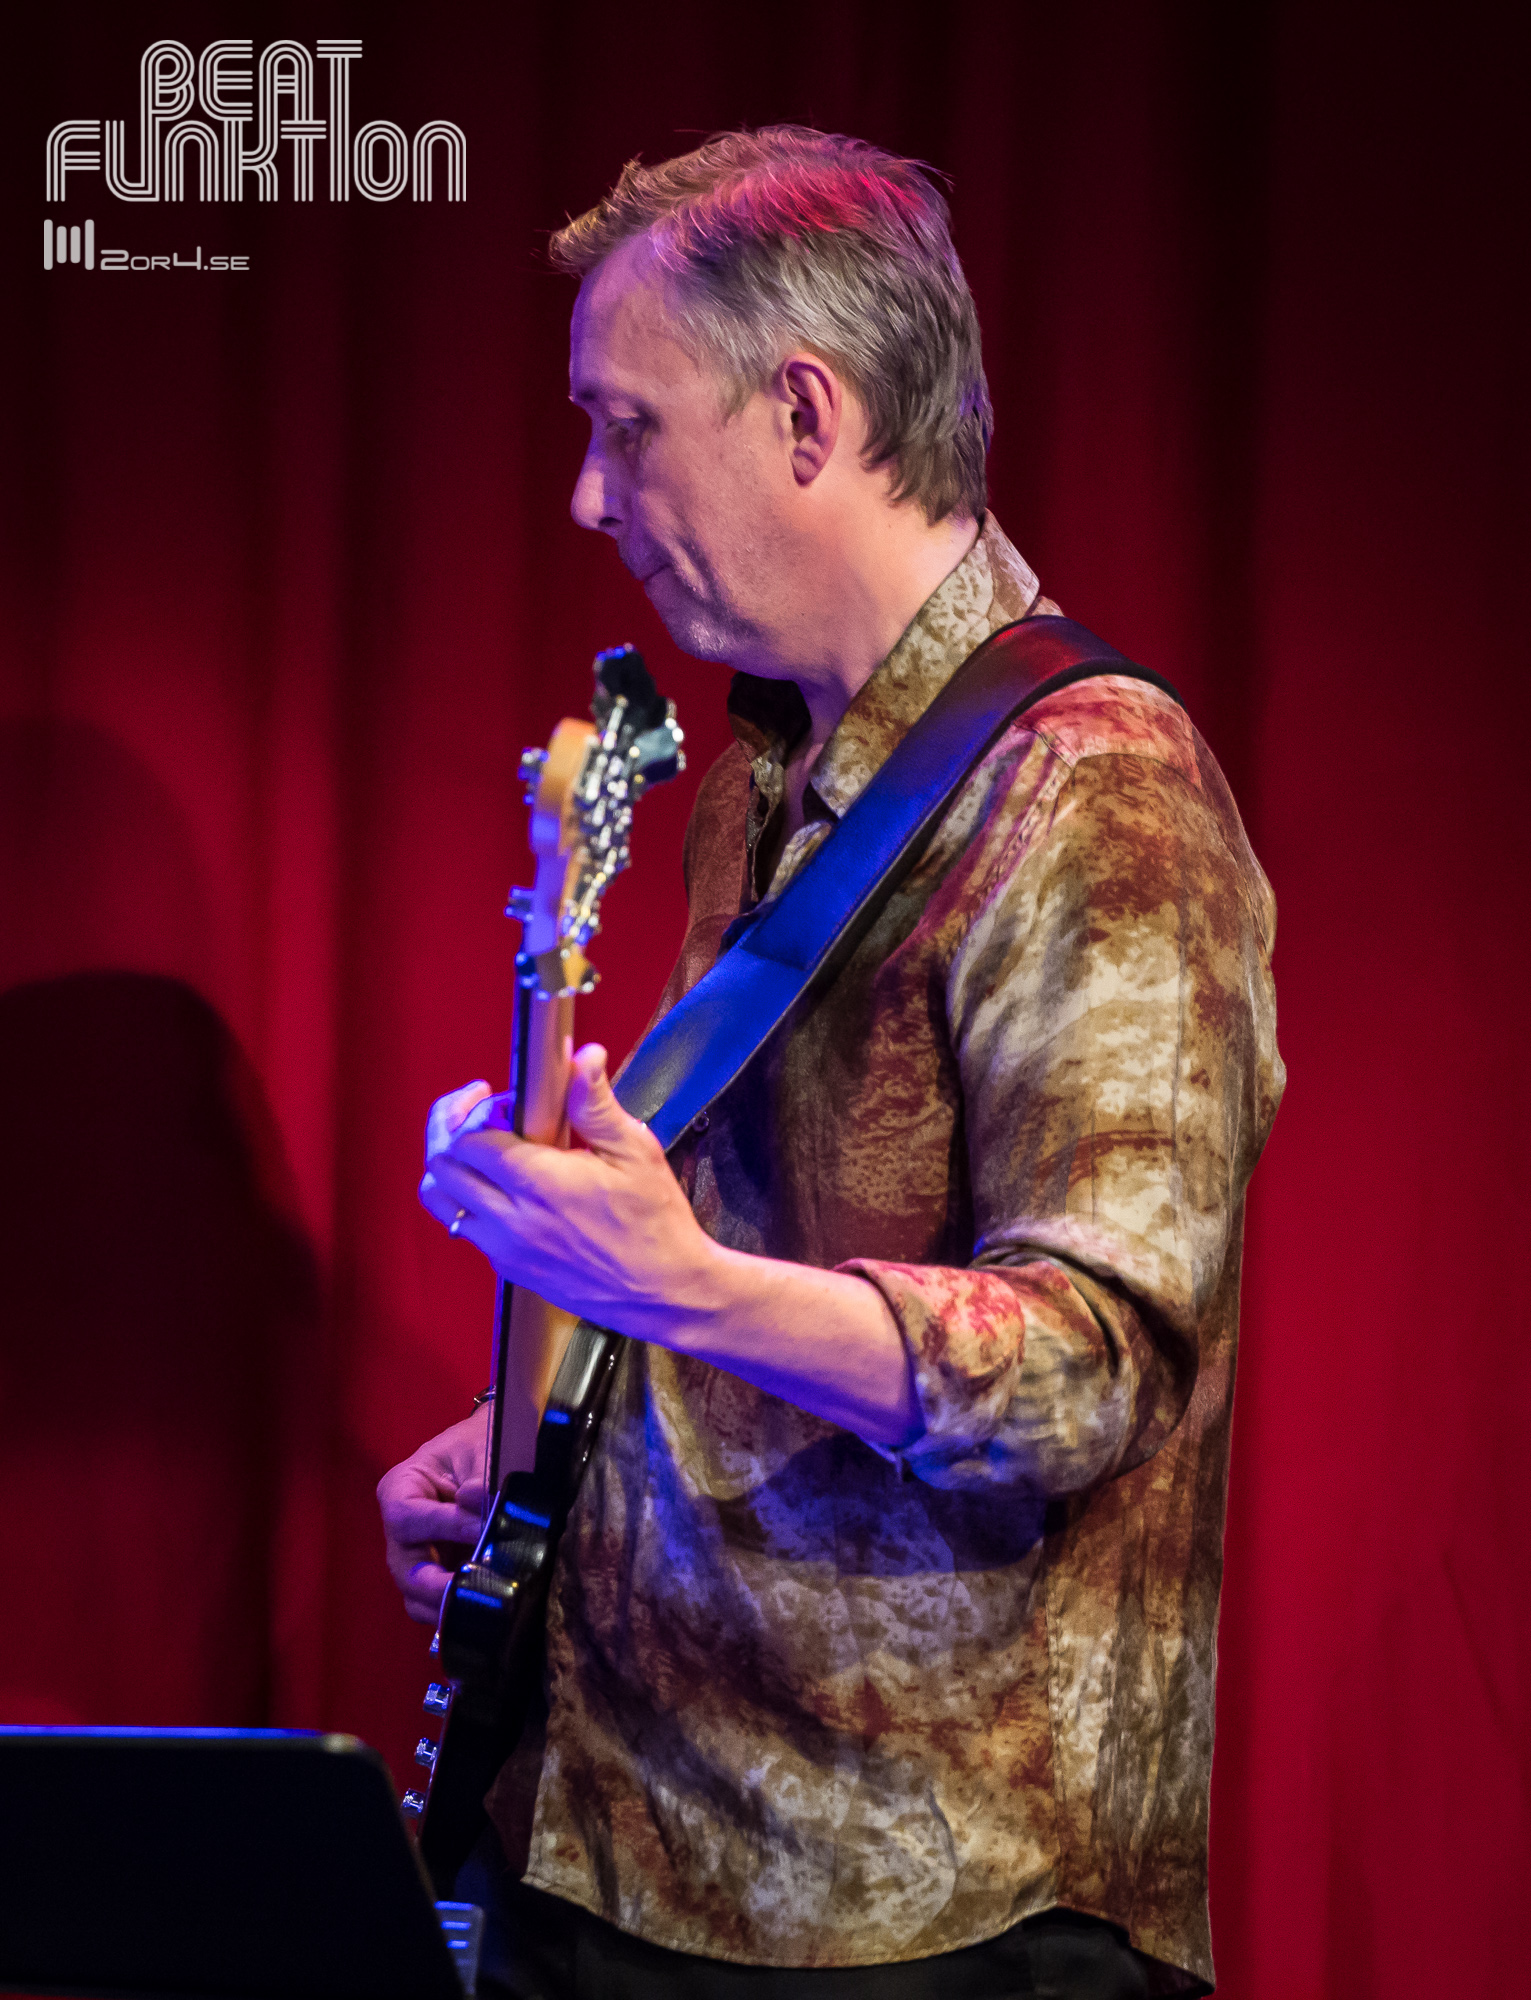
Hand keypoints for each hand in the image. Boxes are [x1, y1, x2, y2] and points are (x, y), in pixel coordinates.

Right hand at [377, 1405, 489, 1625]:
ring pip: (416, 1597)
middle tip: (474, 1592)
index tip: (480, 1529)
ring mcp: (416, 1559)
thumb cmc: (479, 1445)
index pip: (407, 1517)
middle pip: (405, 1569)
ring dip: (447, 1605)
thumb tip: (475, 1499)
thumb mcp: (481, 1449)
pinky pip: (435, 1606)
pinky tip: (484, 1608)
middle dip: (438, 1586)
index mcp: (400, 1490)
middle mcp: (399, 1531)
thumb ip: (480, 1476)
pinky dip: (456, 1611)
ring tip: (483, 1605)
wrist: (489, 1453)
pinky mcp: (436, 1578)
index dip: (443, 1526)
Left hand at [418, 1044, 718, 1339]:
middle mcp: (513, 1219)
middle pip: (441, 1165)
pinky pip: (464, 1228)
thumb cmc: (656, 1224)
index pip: (470, 1137)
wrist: (665, 1292)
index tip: (504, 1098)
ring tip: (478, 1148)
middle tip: (476, 1110)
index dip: (478, 1108)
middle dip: (449, 1126)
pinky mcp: (510, 1269)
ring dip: (451, 1167)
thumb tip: (582, 1058)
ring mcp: (506, 1248)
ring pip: (440, 1201)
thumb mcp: (636, 1152)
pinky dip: (468, 1200)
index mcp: (542, 1184)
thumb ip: (596, 1104)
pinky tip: (505, 1187)